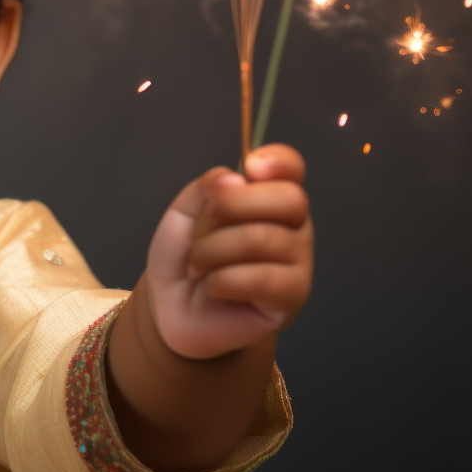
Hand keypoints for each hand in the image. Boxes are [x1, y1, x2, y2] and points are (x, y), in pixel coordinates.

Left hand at [145, 143, 312, 359]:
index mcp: (268, 198)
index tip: (250, 165)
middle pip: (289, 199)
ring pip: (263, 239)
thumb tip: (234, 178)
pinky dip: (223, 280)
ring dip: (213, 250)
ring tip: (197, 265)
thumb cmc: (184, 259)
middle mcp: (292, 226)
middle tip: (207, 221)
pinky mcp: (292, 297)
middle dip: (234, 204)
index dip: (278, 160)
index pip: (291, 168)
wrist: (173, 311)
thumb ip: (203, 190)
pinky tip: (213, 287)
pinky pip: (263, 279)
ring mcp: (298, 263)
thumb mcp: (182, 216)